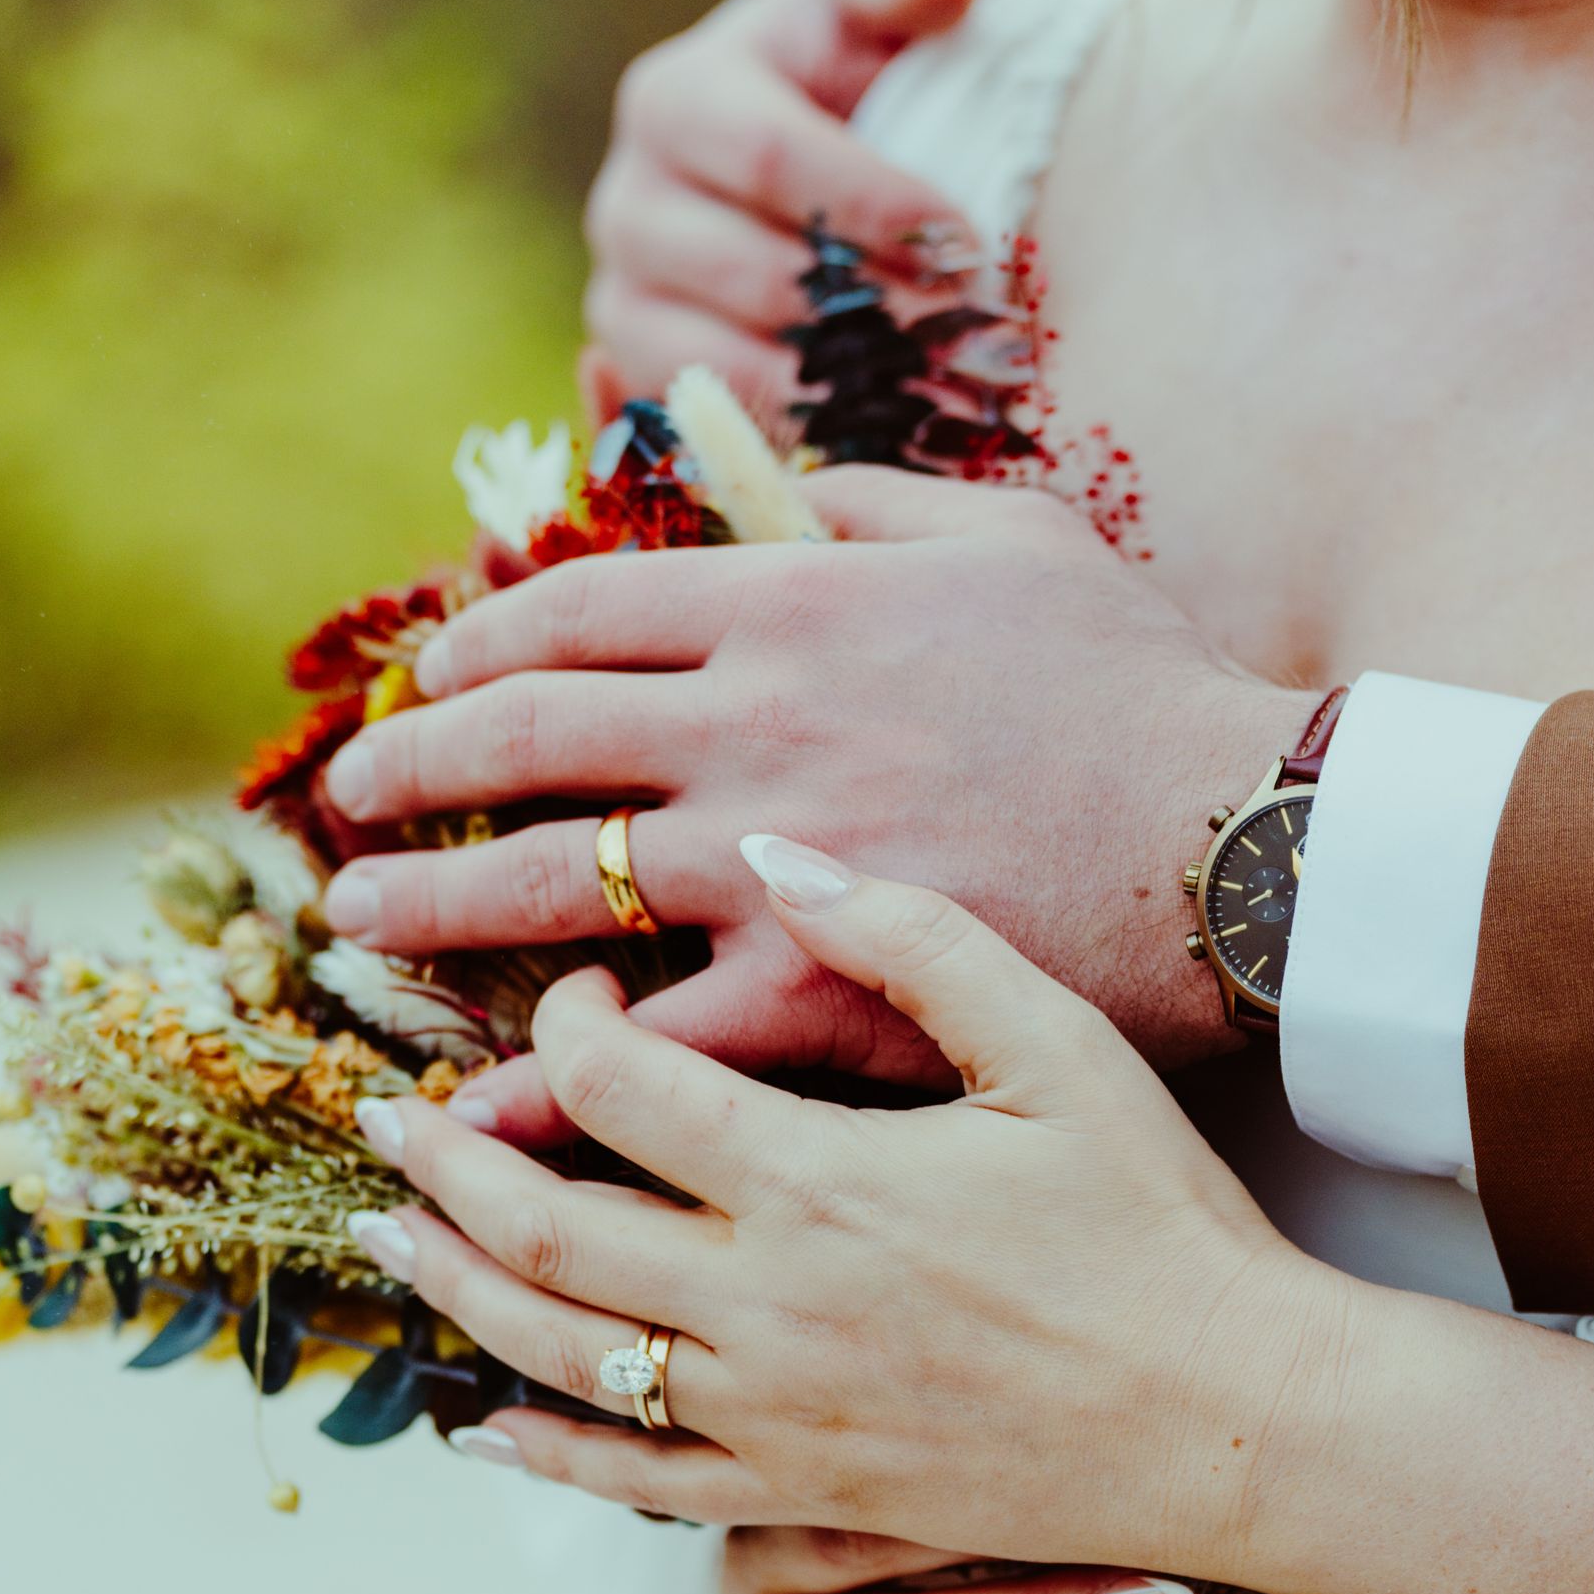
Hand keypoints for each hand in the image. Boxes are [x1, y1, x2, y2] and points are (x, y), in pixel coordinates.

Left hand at [319, 470, 1308, 1141]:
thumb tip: (776, 480)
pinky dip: (545, 1083)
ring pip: (546, 878)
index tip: (432, 670)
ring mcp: (771, 863)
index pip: (583, 609)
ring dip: (428, 898)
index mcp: (797, 603)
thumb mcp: (1014, 535)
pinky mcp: (816, 993)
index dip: (480, 639)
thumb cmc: (1142, 689)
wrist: (1242, 842)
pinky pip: (646, 1041)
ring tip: (352, 923)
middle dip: (412, 763)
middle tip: (352, 798)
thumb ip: (872, 500)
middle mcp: (753, 723)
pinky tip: (466, 1114)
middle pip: (527, 734)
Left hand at [347, 840, 1320, 1570]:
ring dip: (457, 1287)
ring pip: (560, 1350)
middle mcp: (768, 1303)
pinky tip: (481, 1429)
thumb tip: (773, 850)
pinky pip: (636, 1480)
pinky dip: (544, 1455)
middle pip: (544, 1222)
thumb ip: (910, 940)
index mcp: (820, 1176)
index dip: (564, 1029)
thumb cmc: (1162, 1227)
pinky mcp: (801, 1494)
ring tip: (392, 1237)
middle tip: (380, 1115)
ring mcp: (775, 1412)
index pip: (618, 1086)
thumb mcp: (1059, 1049)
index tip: (574, 998)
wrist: (1238, 1420)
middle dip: (444, 1160)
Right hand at [579, 0, 983, 422]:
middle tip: (973, 345)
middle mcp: (627, 203)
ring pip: (731, 366)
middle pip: (753, 275)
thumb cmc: (848, 75)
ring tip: (946, 400)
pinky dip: (809, 439)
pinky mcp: (644, 389)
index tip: (970, 243)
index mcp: (676, 98)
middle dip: (874, 314)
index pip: (772, 159)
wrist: (808, 170)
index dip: (876, 205)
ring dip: (847, 392)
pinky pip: (721, 431)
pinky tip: (892, 435)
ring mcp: (622, 303)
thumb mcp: (869, 3)